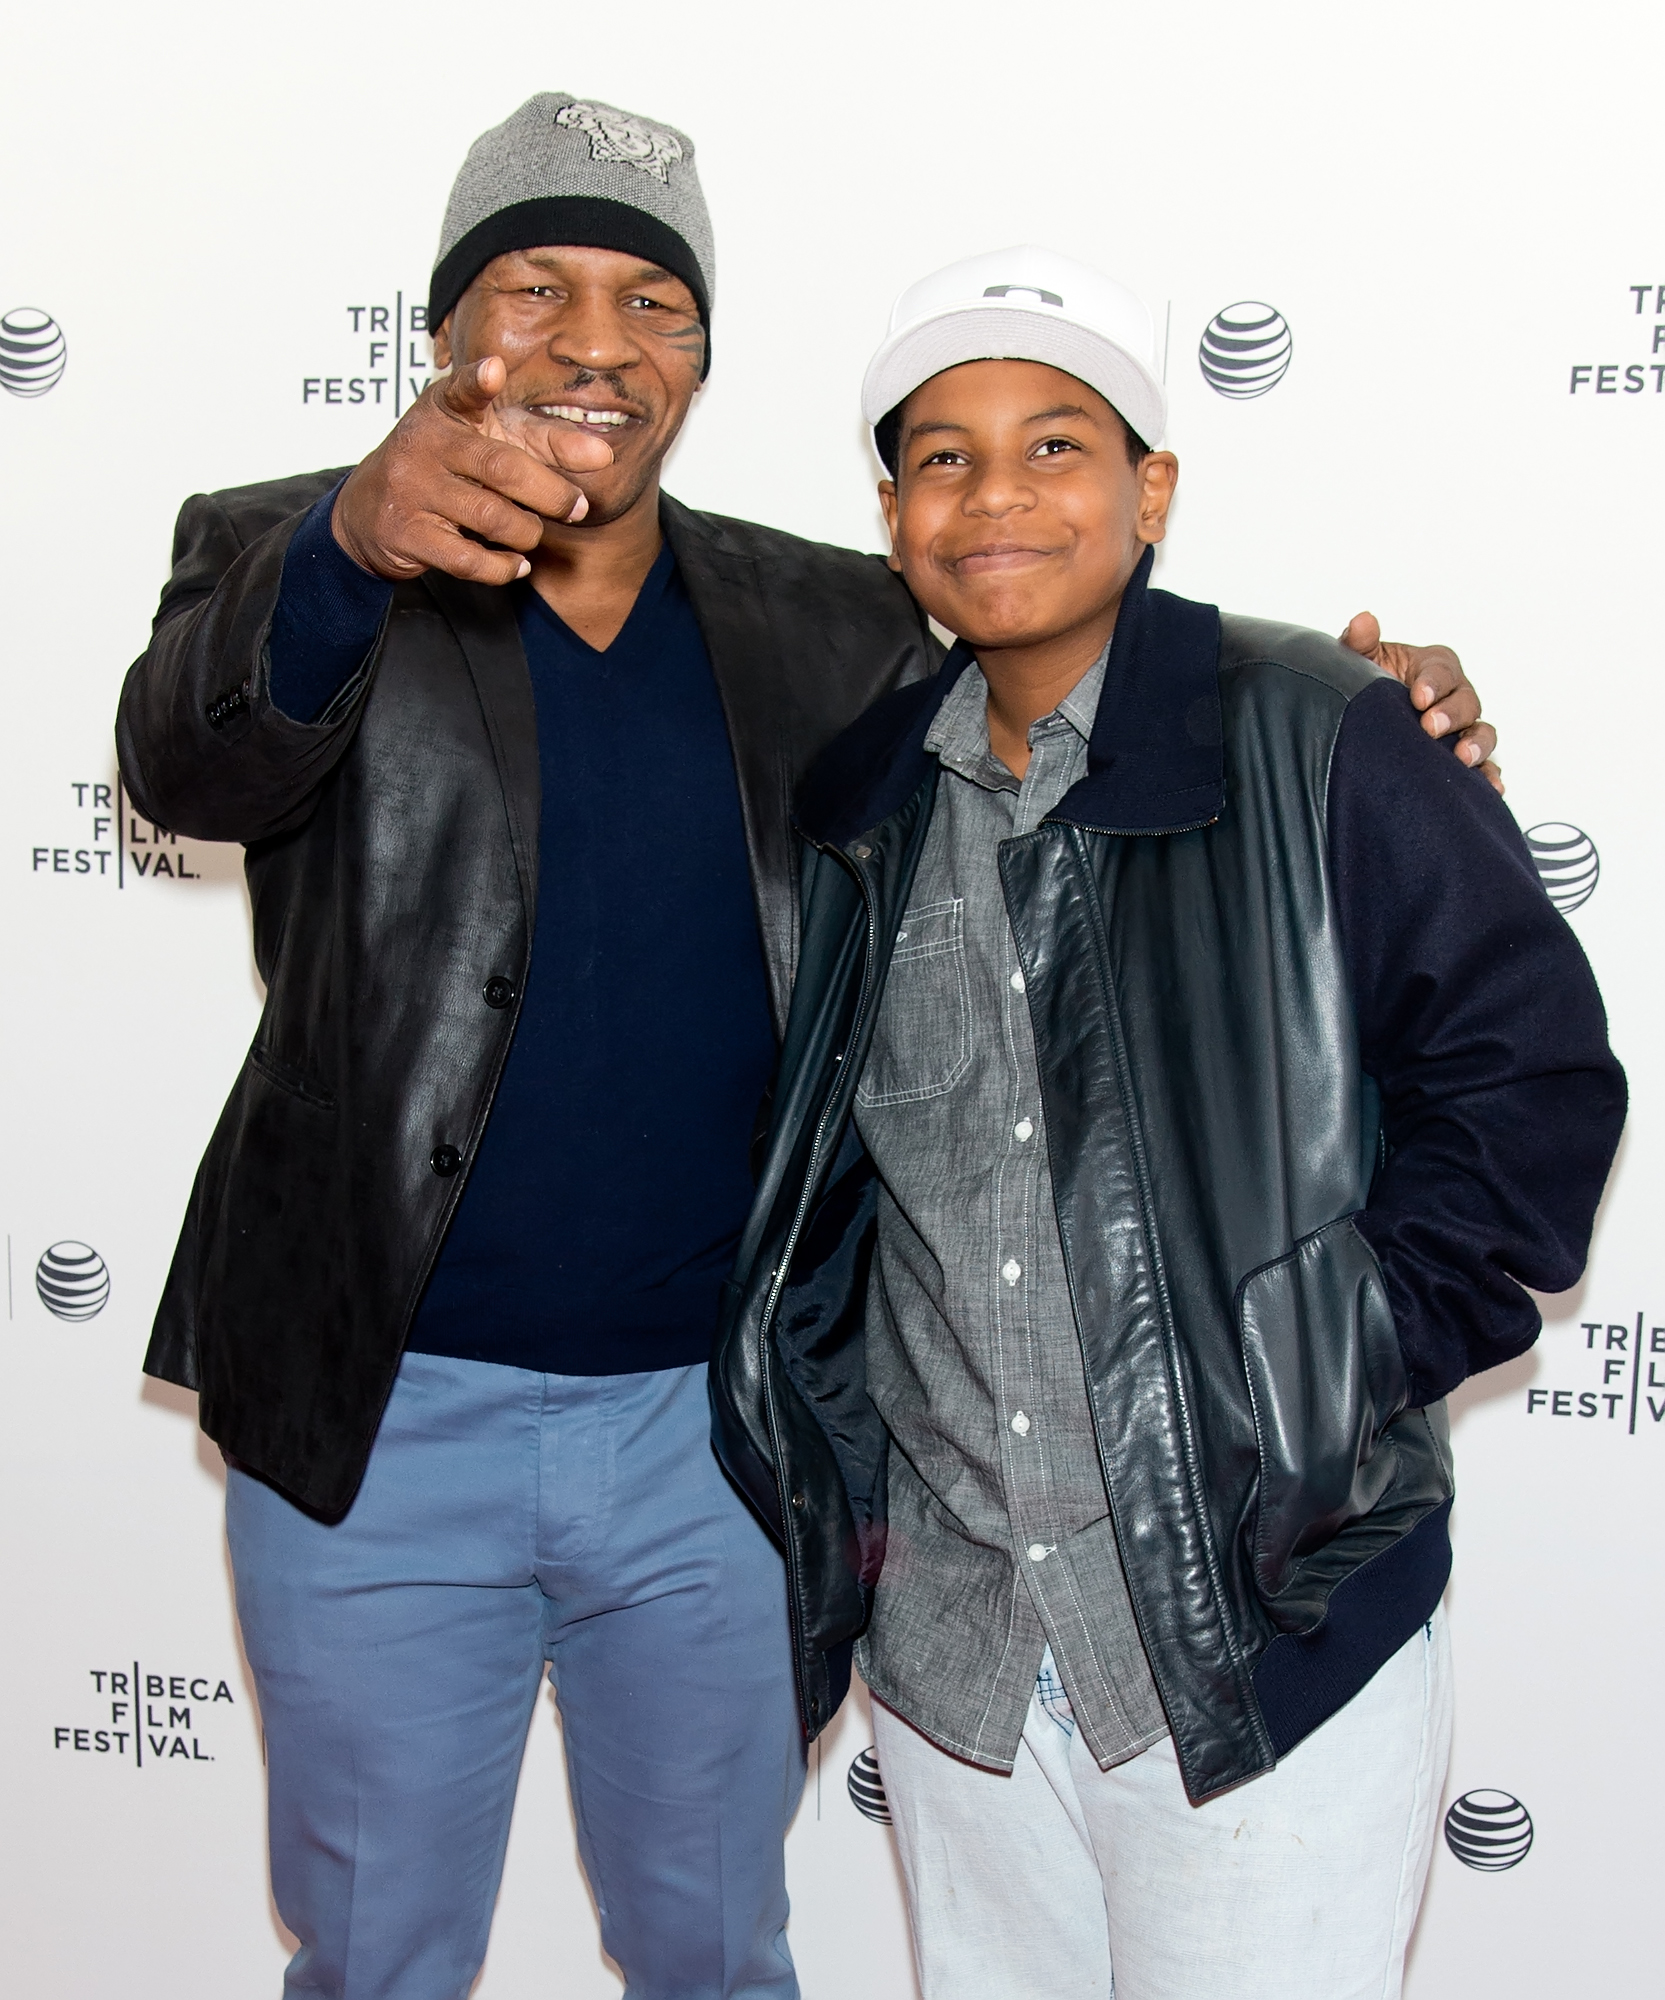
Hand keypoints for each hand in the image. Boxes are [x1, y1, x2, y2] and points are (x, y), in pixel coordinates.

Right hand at [331, 357, 614, 585]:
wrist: (368, 508)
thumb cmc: (444, 466)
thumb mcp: (484, 438)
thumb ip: (543, 440)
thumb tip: (604, 455)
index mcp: (444, 411)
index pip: (462, 391)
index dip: (477, 381)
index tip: (494, 370)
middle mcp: (425, 444)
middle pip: (501, 467)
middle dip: (550, 492)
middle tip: (578, 507)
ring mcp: (413, 489)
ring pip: (490, 517)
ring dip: (527, 532)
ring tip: (534, 532)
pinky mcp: (408, 533)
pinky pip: (467, 559)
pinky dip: (502, 567)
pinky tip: (516, 564)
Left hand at [1339, 613, 1502, 793]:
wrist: (1361, 724)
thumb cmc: (1367, 686)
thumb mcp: (1359, 662)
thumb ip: (1360, 643)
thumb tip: (1363, 620)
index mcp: (1433, 667)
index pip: (1442, 669)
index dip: (1434, 682)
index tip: (1419, 696)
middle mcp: (1454, 696)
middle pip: (1467, 701)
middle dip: (1452, 714)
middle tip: (1430, 728)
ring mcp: (1461, 728)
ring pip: (1481, 733)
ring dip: (1476, 745)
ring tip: (1462, 758)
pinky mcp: (1461, 758)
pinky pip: (1484, 768)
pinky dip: (1489, 777)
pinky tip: (1491, 790)